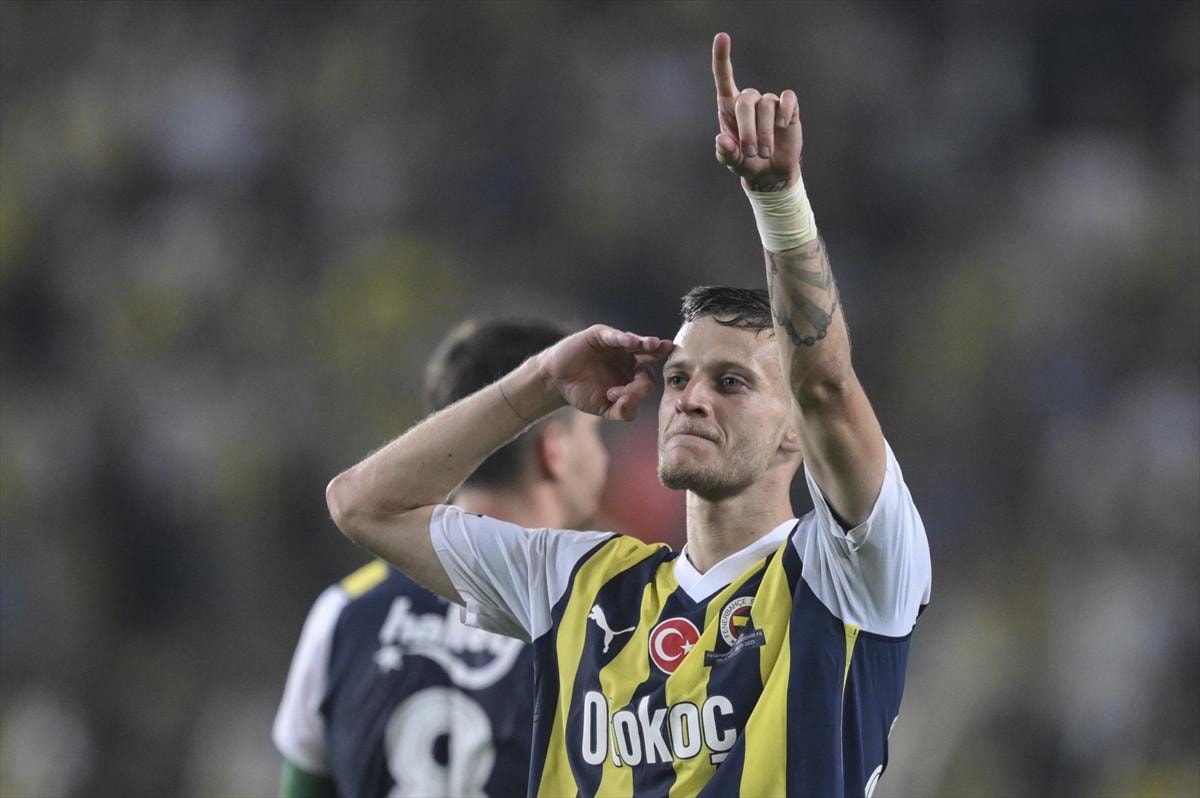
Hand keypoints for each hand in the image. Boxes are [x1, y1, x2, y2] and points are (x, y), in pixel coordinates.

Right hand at [537, 325, 672, 420]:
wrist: (556, 382)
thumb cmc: (584, 393)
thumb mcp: (605, 408)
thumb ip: (622, 411)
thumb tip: (633, 405)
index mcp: (633, 376)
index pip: (646, 380)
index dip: (637, 389)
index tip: (616, 396)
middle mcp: (629, 359)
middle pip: (649, 356)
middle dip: (659, 353)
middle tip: (668, 350)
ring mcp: (616, 346)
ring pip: (636, 343)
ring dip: (646, 343)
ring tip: (654, 344)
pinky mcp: (601, 336)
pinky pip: (615, 336)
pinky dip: (623, 338)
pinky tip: (631, 342)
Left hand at [712, 32, 802, 190]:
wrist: (771, 172)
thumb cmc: (747, 162)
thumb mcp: (732, 162)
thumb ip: (725, 152)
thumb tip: (721, 138)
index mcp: (729, 108)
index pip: (724, 78)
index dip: (722, 58)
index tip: (722, 37)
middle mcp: (749, 101)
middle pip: (746, 101)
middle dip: (748, 129)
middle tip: (751, 152)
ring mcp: (769, 103)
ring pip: (767, 106)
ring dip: (765, 132)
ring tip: (765, 152)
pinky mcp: (788, 108)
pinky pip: (787, 99)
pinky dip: (785, 111)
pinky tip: (783, 125)